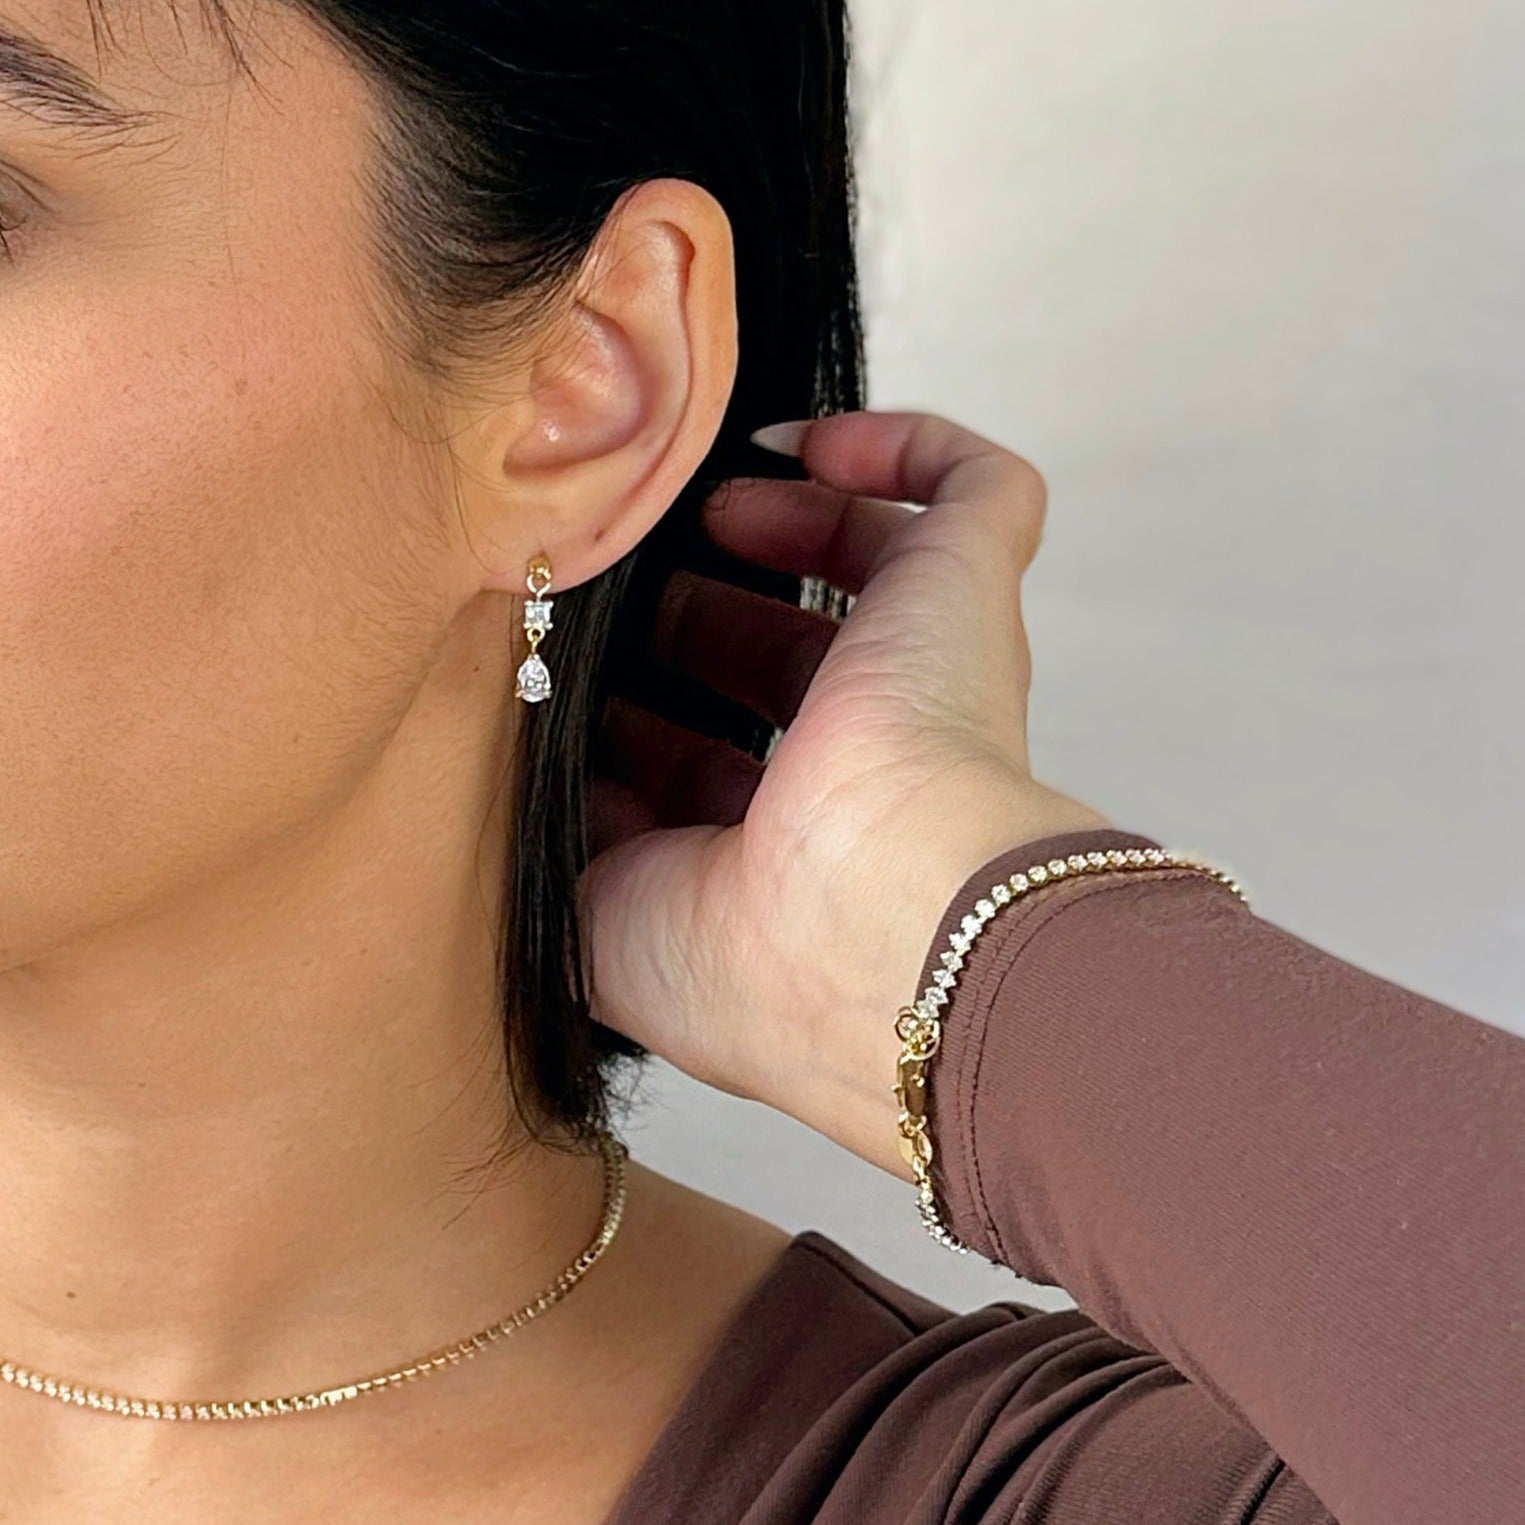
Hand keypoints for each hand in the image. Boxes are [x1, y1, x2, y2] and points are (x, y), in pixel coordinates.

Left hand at [580, 409, 1107, 1176]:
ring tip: (711, 506)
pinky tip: (810, 440)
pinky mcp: (972, 592)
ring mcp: (929, 671)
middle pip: (782, 659)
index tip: (564, 685)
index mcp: (780, 846)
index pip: (712, 762)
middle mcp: (865, 760)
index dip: (642, 721)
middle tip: (624, 590)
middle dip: (696, 618)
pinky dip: (905, 447)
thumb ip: (554, 839)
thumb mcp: (596, 918)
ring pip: (878, 569)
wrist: (870, 925)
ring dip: (789, 521)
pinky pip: (978, 489)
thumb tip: (518, 761)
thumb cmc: (739, 955)